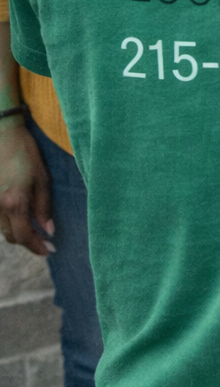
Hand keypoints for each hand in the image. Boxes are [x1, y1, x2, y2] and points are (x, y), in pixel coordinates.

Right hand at [0, 121, 54, 255]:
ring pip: (3, 229)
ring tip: (34, 230)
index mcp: (14, 202)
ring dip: (17, 233)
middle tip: (44, 242)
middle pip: (11, 236)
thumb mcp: (42, 179)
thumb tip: (48, 230)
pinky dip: (8, 222)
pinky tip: (20, 217)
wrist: (2, 135)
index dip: (36, 247)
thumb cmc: (25, 154)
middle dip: (28, 242)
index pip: (24, 236)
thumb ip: (44, 207)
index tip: (48, 250)